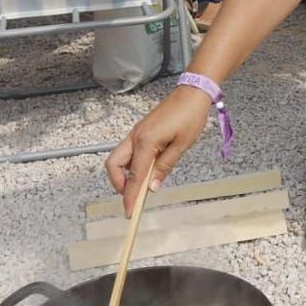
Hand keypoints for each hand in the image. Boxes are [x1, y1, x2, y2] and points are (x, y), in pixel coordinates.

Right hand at [105, 86, 212, 201]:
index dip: (130, 197)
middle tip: (134, 196)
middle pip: (113, 166)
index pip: (134, 176)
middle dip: (119, 184)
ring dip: (125, 174)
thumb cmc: (190, 115)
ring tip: (144, 184)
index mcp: (145, 141)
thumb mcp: (181, 145)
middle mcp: (135, 137)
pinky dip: (132, 165)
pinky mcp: (140, 132)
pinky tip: (147, 169)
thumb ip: (165, 167)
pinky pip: (128, 152)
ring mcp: (136, 133)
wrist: (192, 93)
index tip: (130, 213)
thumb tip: (153, 187)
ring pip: (118, 159)